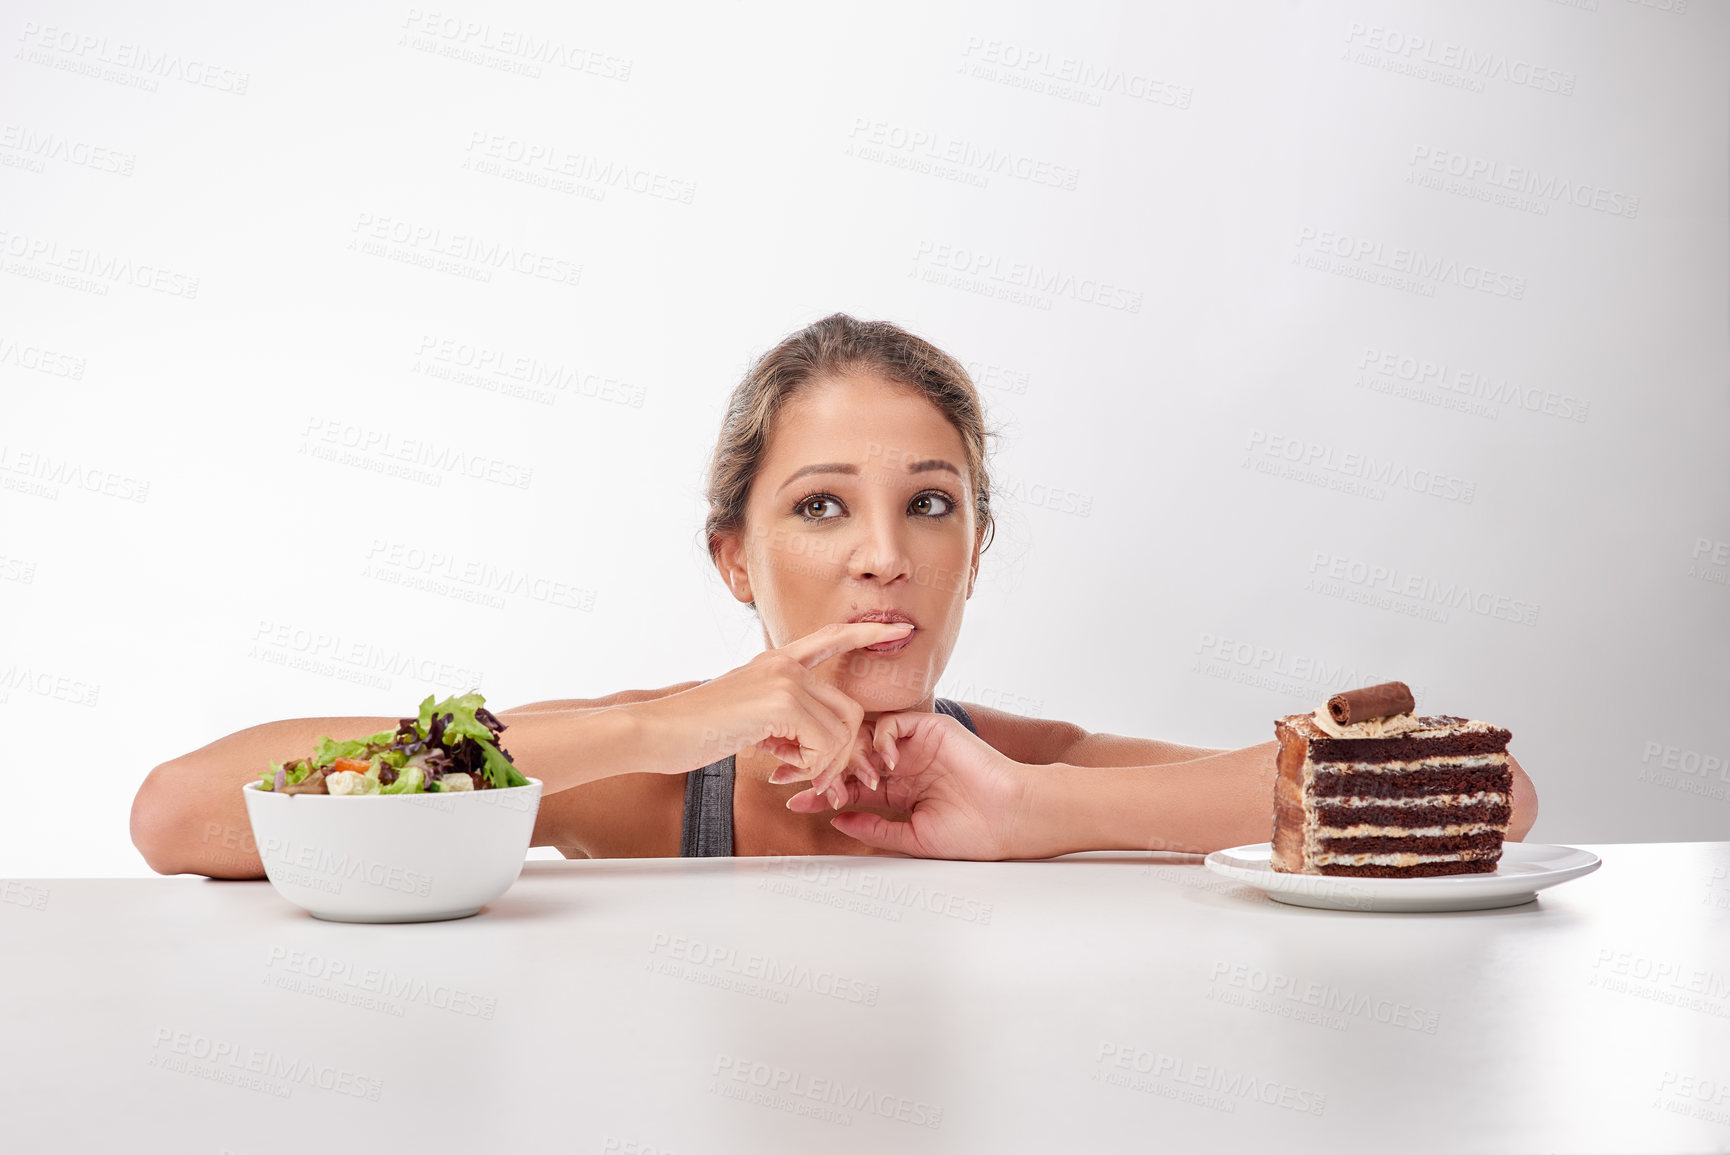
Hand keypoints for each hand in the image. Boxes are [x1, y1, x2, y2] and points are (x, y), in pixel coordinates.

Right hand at [634, 620, 913, 789]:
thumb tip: (819, 751)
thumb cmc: (695, 731)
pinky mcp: (780, 701)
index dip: (867, 634)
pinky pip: (824, 743)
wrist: (655, 731)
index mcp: (776, 661)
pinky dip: (811, 768)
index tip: (900, 629)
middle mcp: (784, 663)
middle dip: (846, 753)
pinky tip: (781, 770)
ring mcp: (784, 678)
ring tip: (796, 778)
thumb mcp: (748, 718)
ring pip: (842, 729)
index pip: (831, 638)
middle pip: (849, 708)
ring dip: (827, 766)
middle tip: (828, 783)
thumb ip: (785, 722)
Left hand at [784, 710, 1035, 859]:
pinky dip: (882, 738)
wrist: (1010, 817)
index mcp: (899, 789)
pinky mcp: (932, 728)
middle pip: (851, 756)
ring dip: (846, 751)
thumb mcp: (913, 837)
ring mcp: (916, 745)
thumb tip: (837, 820)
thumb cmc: (973, 833)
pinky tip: (884, 763)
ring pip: (867, 736)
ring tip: (832, 772)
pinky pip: (895, 722)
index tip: (794, 803)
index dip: (822, 791)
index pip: (851, 785)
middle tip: (789, 775)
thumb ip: (875, 827)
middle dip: (820, 765)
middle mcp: (904, 764)